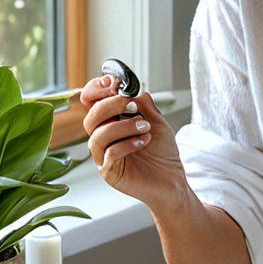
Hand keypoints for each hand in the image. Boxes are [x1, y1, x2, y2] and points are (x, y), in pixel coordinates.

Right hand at [81, 74, 186, 207]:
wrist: (172, 180)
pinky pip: (109, 154)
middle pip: (90, 117)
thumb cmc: (163, 153)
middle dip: (111, 106)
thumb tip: (137, 91)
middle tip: (133, 107)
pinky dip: (127, 144)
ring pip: (97, 136)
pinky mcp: (110, 172)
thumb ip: (146, 107)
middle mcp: (103, 137)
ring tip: (145, 127)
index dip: (96, 89)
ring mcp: (104, 156)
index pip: (91, 102)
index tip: (112, 82)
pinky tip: (143, 142)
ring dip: (122, 127)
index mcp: (111, 122)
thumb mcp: (158, 123)